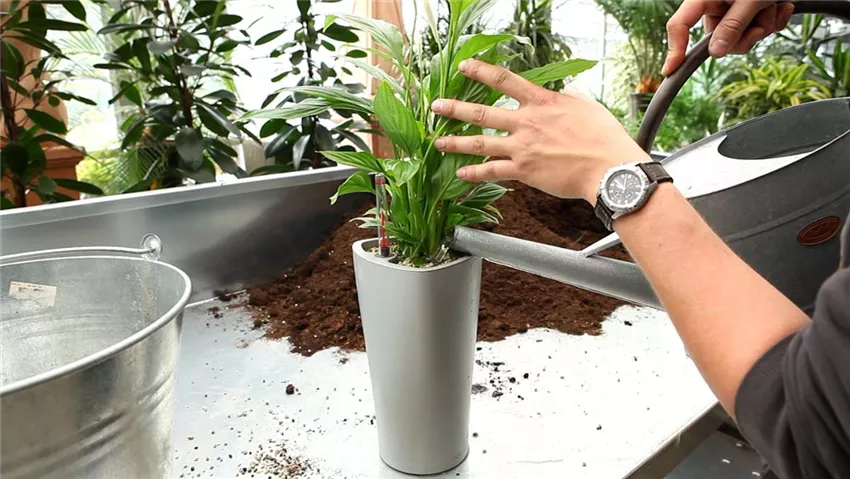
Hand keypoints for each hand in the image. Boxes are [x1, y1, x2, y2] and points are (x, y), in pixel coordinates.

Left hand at [431, 60, 647, 203]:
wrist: (609, 167)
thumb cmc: (602, 137)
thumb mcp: (584, 105)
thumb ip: (565, 97)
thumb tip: (560, 93)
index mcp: (541, 102)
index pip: (504, 81)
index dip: (481, 72)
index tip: (464, 67)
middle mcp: (527, 123)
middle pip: (483, 113)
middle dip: (455, 109)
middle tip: (436, 106)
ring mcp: (523, 148)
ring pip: (481, 143)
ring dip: (456, 142)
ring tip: (438, 141)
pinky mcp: (524, 171)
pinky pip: (493, 172)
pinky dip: (474, 174)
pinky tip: (460, 173)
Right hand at [663, 0, 794, 75]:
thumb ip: (733, 25)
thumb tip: (715, 53)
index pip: (680, 25)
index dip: (675, 48)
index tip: (670, 70)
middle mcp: (715, 5)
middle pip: (717, 39)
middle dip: (744, 37)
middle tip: (760, 27)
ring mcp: (731, 10)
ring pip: (740, 38)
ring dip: (763, 27)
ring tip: (774, 7)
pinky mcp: (747, 13)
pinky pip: (756, 31)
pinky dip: (772, 22)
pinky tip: (781, 7)